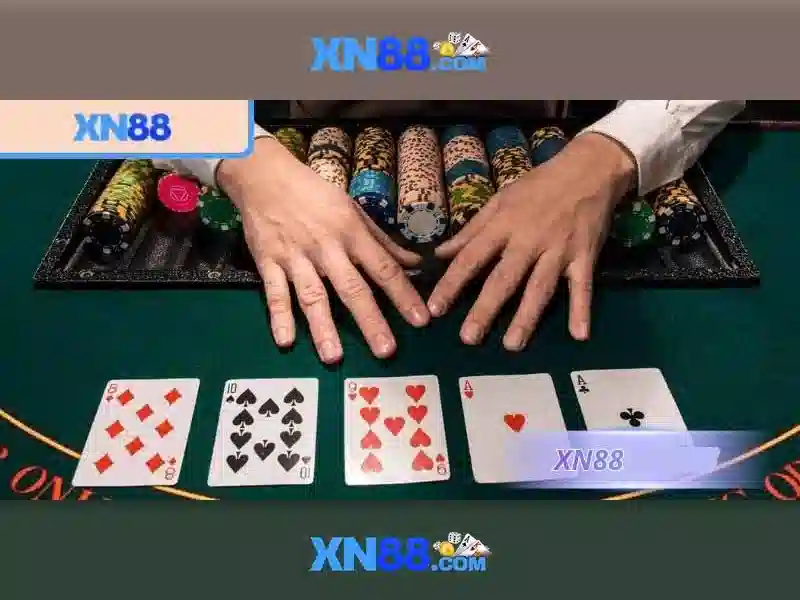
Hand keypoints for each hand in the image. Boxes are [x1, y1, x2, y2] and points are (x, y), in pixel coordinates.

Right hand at [218, 137, 429, 363]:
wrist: (264, 176)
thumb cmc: (315, 194)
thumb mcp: (353, 211)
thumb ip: (382, 241)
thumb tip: (415, 264)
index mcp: (351, 233)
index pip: (384, 268)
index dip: (403, 295)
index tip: (420, 321)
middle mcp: (326, 248)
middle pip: (352, 288)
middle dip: (370, 321)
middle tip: (385, 351)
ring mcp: (295, 257)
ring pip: (312, 296)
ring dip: (323, 327)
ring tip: (334, 357)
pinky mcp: (268, 262)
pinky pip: (274, 293)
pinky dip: (278, 317)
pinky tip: (285, 341)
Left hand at [428, 133, 635, 349]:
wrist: (589, 169)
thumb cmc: (539, 185)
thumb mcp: (500, 201)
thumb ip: (471, 230)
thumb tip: (439, 254)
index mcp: (503, 225)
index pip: (471, 258)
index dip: (452, 283)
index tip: (435, 308)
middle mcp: (528, 240)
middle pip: (504, 279)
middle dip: (485, 309)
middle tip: (468, 338)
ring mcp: (558, 250)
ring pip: (539, 288)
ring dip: (526, 318)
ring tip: (512, 346)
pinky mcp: (585, 257)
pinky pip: (583, 287)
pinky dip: (582, 309)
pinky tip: (579, 335)